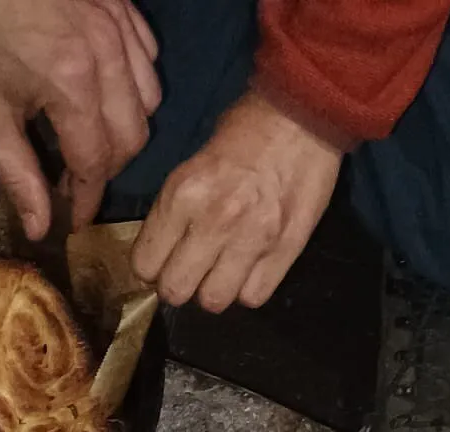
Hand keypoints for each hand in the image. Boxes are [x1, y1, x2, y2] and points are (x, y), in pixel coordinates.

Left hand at [0, 0, 160, 239]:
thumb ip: (17, 173)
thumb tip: (39, 226)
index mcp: (72, 87)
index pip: (96, 165)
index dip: (87, 199)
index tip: (74, 219)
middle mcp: (109, 59)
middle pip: (132, 139)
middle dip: (106, 169)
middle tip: (76, 180)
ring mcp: (123, 30)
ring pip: (149, 103)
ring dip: (125, 131)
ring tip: (91, 139)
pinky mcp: (127, 10)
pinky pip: (150, 62)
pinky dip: (135, 89)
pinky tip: (106, 95)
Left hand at [133, 90, 342, 311]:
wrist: (305, 112)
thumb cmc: (245, 132)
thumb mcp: (192, 165)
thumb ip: (174, 211)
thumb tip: (161, 253)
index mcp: (183, 195)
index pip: (145, 264)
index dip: (150, 268)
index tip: (161, 261)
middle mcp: (214, 222)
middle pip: (176, 290)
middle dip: (178, 285)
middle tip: (189, 270)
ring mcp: (252, 239)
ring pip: (213, 301)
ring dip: (213, 290)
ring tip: (221, 271)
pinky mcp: (285, 249)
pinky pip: (253, 297)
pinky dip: (248, 289)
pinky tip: (249, 269)